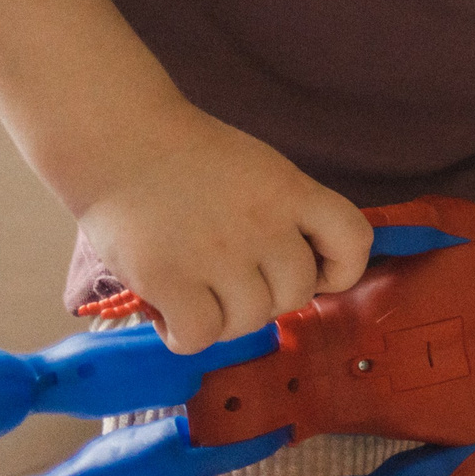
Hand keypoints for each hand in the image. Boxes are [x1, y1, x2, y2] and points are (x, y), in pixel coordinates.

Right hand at [76, 102, 372, 355]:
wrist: (121, 139)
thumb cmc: (190, 157)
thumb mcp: (262, 169)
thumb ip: (288, 212)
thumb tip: (306, 271)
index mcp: (292, 191)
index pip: (354, 240)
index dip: (343, 268)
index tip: (316, 272)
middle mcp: (264, 224)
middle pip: (297, 294)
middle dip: (270, 298)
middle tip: (236, 283)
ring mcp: (217, 253)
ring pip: (249, 321)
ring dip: (226, 320)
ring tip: (201, 295)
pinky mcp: (169, 278)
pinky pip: (200, 336)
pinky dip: (187, 336)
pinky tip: (172, 313)